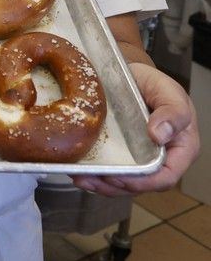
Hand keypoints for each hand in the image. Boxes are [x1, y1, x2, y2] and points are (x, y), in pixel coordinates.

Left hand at [73, 61, 198, 195]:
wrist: (132, 75)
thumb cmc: (155, 84)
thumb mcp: (168, 91)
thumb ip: (172, 112)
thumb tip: (160, 135)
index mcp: (181, 149)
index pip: (166, 176)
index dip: (142, 182)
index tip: (118, 177)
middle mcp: (161, 159)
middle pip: (141, 184)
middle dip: (114, 186)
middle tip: (89, 179)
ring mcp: (139, 158)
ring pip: (123, 182)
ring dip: (100, 184)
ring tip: (79, 178)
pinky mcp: (121, 154)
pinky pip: (111, 170)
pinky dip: (94, 174)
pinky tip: (78, 171)